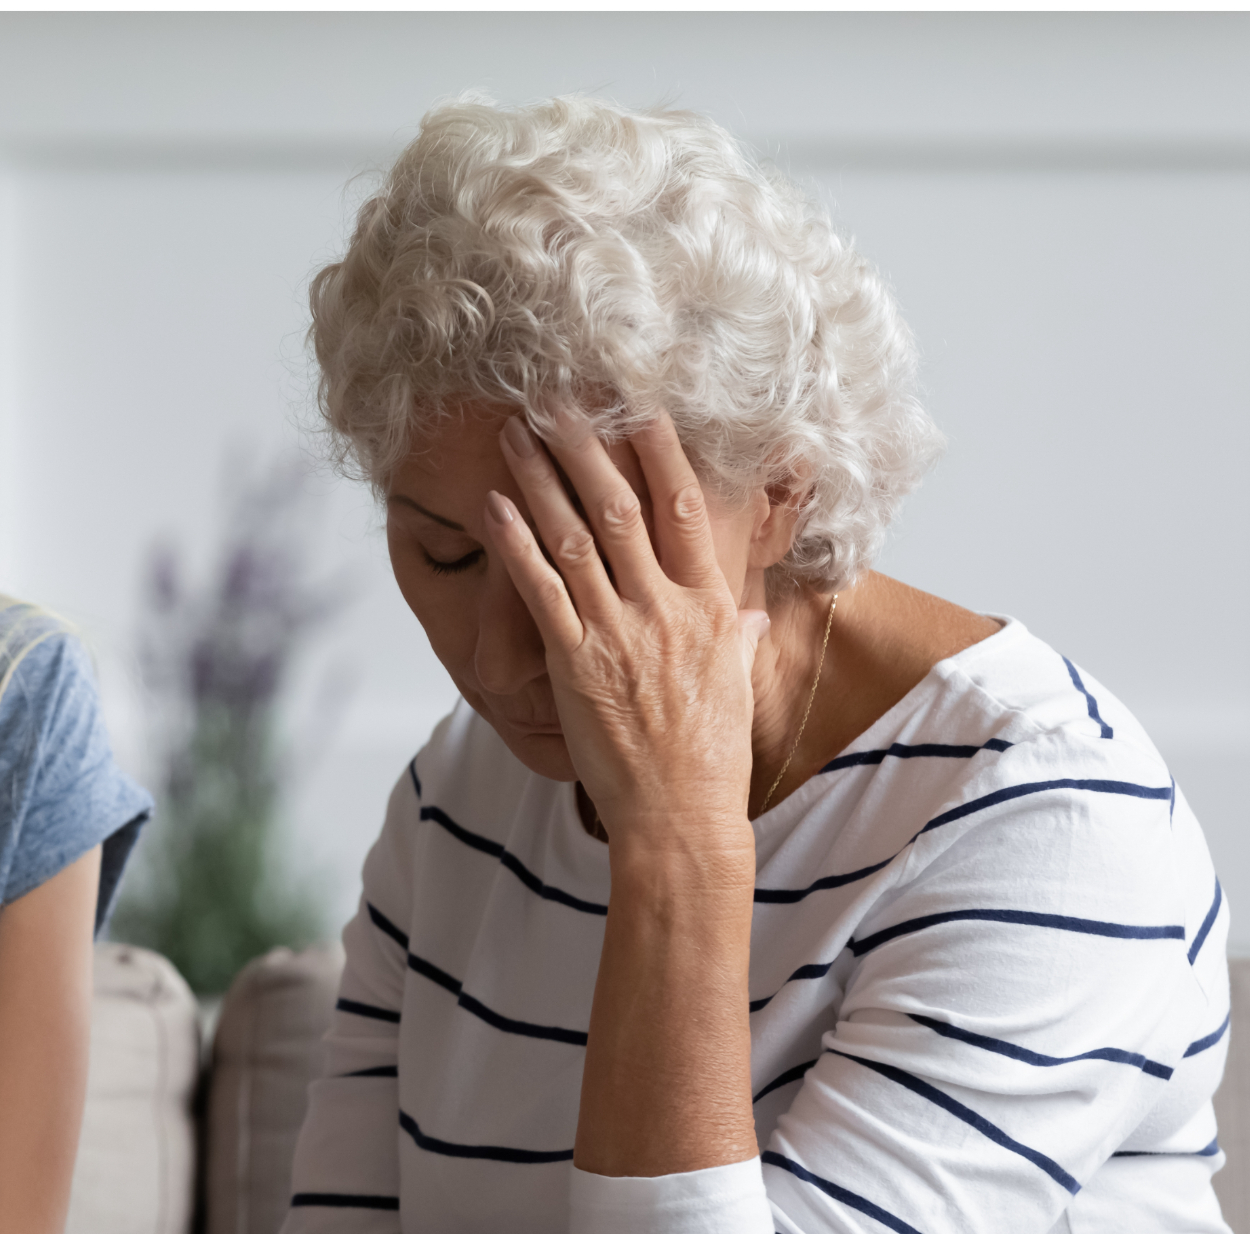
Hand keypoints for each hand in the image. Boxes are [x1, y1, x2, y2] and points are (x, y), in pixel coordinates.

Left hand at [484, 410, 769, 844]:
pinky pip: (540, 591)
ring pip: (574, 537)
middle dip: (585, 448)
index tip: (637, 406)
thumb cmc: (709, 757)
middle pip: (621, 508)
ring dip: (541, 480)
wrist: (681, 816)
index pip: (685, 510)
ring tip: (515, 435)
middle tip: (554, 401)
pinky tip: (493, 507)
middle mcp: (665, 609)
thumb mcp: (736, 685)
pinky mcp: (576, 664)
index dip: (660, 452)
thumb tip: (755, 618)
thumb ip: (739, 640)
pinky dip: (515, 544)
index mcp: (709, 607)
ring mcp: (619, 634)